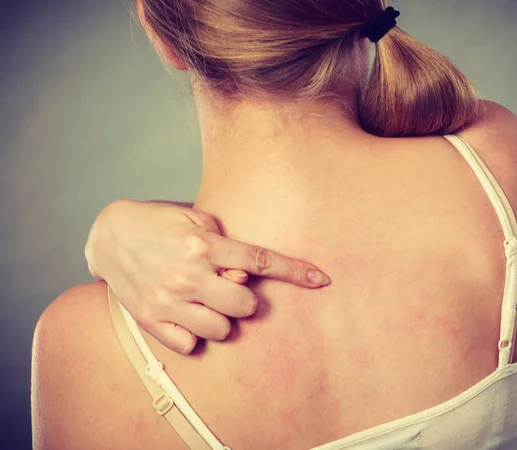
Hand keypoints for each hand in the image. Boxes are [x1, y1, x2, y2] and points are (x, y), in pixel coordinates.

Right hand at [85, 199, 329, 353]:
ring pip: (221, 330)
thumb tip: (248, 268)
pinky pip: (190, 344)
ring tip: (210, 304)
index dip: (295, 271)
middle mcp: (188, 274)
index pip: (260, 260)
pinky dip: (196, 334)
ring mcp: (168, 300)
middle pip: (245, 306)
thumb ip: (224, 239)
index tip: (321, 279)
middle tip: (234, 290)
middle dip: (248, 301)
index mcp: (203, 245)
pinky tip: (189, 316)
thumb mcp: (193, 216)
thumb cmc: (158, 222)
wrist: (108, 235)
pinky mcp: (150, 319)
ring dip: (224, 319)